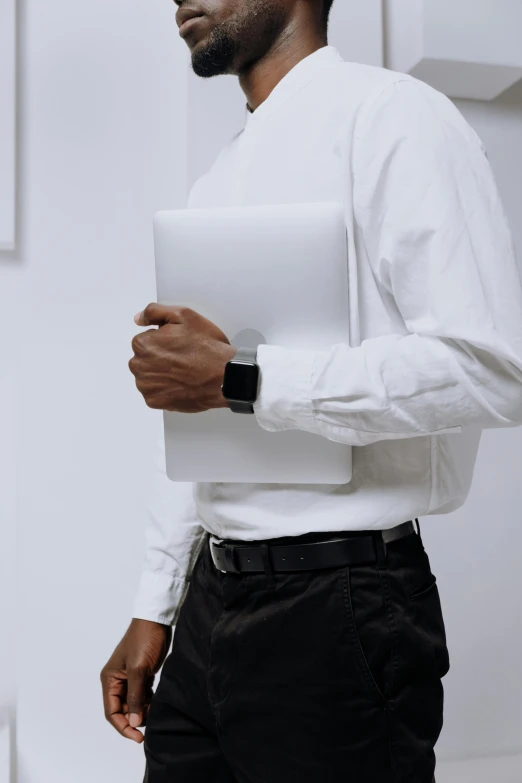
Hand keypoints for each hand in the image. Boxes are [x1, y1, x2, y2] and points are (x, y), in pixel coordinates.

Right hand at [100, 618, 171, 743]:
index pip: (112, 712)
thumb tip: (135, 722)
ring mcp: (130, 678)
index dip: (123, 727)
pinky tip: (157, 703)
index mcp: (110, 679)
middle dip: (134, 720)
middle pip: (122, 710)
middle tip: (150, 725)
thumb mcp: (139, 670)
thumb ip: (136, 697)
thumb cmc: (144, 640)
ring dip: (143, 711)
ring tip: (156, 712)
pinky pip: (143, 695)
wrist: (157, 621)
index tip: (138, 737)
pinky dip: (149, 702)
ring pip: (134, 704)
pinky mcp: (142, 675)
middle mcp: (117, 681)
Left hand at [129, 303, 236, 412]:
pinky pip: (155, 393)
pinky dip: (166, 389)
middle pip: (145, 358)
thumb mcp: (184, 315)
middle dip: (160, 357)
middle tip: (183, 358)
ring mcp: (146, 386)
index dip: (165, 340)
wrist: (224, 377)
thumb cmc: (207, 348)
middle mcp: (138, 366)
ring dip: (162, 374)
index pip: (146, 339)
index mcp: (142, 344)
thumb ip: (154, 312)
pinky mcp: (155, 401)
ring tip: (184, 371)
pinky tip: (181, 383)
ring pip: (149, 376)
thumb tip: (138, 319)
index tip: (179, 344)